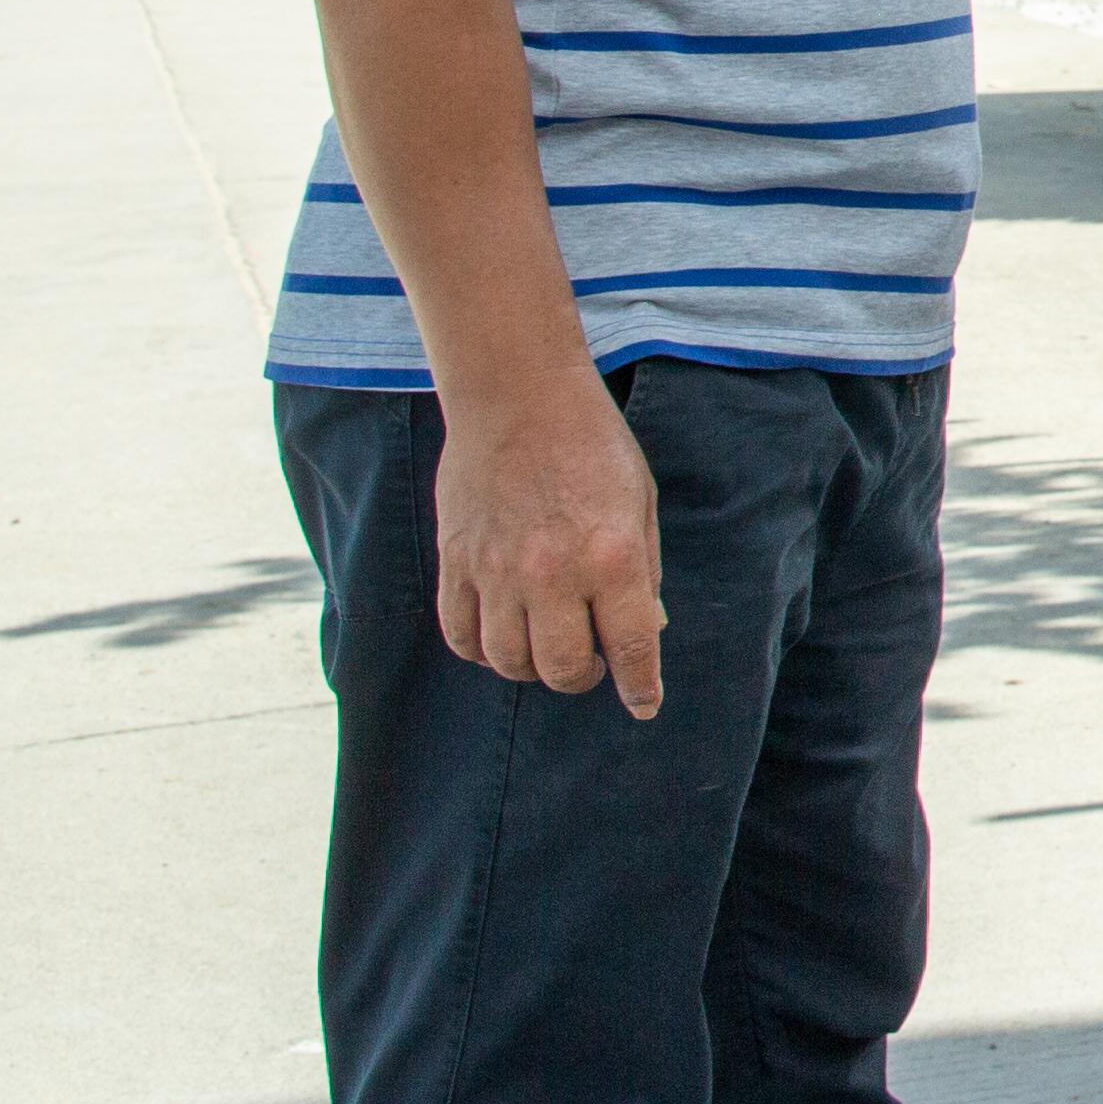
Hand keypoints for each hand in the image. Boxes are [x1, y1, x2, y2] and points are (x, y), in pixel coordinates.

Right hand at [433, 376, 665, 716]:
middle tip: (592, 661)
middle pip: (563, 669)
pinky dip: (482, 649)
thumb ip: (643, 571)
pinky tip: (502, 635)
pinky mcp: (456, 563)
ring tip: (548, 645)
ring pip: (508, 662)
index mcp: (612, 557)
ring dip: (532, 667)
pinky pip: (461, 635)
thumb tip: (646, 629)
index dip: (641, 687)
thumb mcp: (640, 504)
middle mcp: (553, 573)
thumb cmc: (592, 446)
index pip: (632, 647)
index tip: (644, 705)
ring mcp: (497, 571)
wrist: (518, 398)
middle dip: (583, 677)